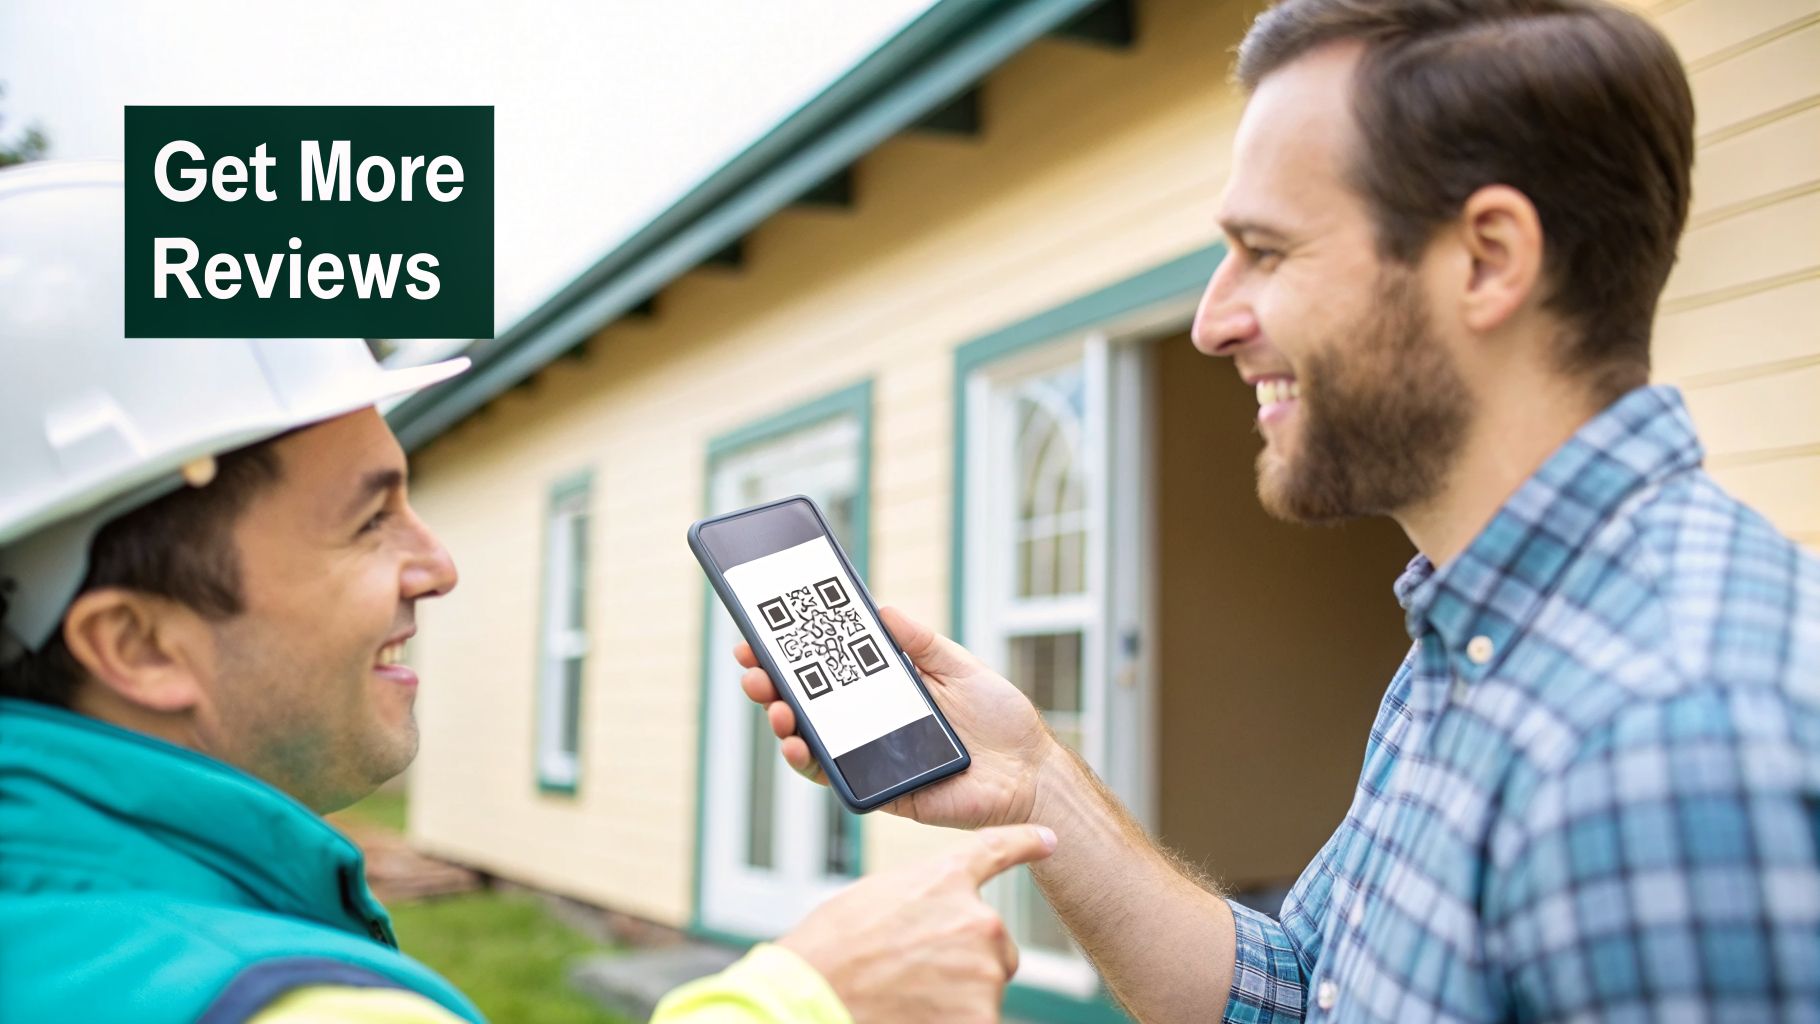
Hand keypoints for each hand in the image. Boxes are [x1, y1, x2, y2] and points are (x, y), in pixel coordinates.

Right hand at [736, 605, 1058, 828]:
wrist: (1030, 773)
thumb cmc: (999, 718)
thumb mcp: (961, 665)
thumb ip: (920, 642)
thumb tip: (881, 608)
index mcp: (885, 686)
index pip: (827, 665)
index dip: (791, 651)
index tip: (760, 631)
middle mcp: (869, 720)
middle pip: (807, 701)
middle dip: (771, 682)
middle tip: (751, 667)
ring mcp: (870, 755)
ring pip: (810, 739)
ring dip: (782, 720)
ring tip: (772, 704)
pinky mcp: (880, 789)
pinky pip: (834, 777)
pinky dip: (810, 761)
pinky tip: (798, 743)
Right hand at [777, 824, 1057, 1023]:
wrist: (813, 998)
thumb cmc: (831, 953)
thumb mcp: (876, 902)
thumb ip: (924, 903)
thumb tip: (940, 928)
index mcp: (946, 879)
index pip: (998, 849)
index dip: (1026, 842)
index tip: (1048, 839)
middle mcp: (978, 919)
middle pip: (995, 945)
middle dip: (967, 961)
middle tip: (915, 972)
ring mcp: (984, 971)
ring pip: (986, 987)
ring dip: (957, 996)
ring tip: (904, 995)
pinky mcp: (982, 1018)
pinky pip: (979, 1020)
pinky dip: (953, 1021)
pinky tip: (915, 1016)